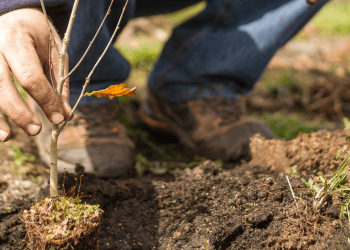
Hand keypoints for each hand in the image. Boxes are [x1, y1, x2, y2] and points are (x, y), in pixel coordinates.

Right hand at [0, 8, 70, 141]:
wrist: (11, 14)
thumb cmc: (37, 34)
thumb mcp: (55, 53)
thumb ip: (59, 84)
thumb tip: (65, 115)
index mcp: (17, 41)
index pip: (30, 76)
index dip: (45, 100)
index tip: (58, 117)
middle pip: (1, 85)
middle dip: (19, 112)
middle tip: (36, 130)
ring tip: (8, 137)